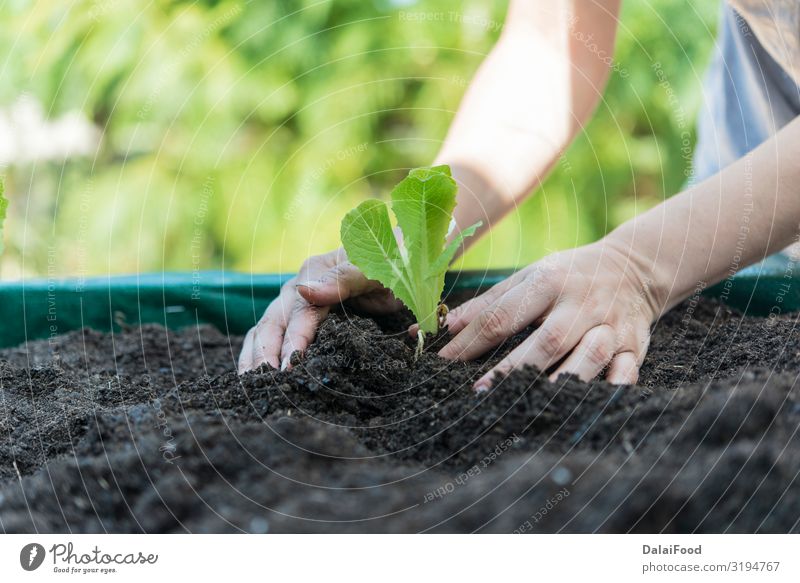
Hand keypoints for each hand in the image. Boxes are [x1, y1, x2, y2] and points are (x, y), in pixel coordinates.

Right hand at [238, 247, 401, 372]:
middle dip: (264, 353)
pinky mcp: (303, 317)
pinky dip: (262, 354)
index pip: (299, 312)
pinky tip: (255, 378)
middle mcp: (301, 286)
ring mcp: (298, 302)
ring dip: (255, 356)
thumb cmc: (393, 262)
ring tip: (249, 385)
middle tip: (259, 384)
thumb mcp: (375, 266)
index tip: (289, 368)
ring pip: (267, 329)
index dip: (293, 340)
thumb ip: (344, 278)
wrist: (402, 262)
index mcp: (316, 270)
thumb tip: (304, 291)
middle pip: (274, 321)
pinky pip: (276, 335)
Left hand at [436, 239, 660, 388]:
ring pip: (589, 356)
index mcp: (548, 282)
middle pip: (548, 339)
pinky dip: (610, 390)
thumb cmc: (568, 275)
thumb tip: (446, 325)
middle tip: (481, 391)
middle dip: (514, 367)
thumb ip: (489, 303)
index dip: (471, 341)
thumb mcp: (528, 276)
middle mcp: (580, 304)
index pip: (504, 315)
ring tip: (529, 405)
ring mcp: (610, 325)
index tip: (444, 363)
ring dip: (561, 382)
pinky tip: (585, 406)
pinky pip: (626, 372)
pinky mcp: (635, 345)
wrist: (635, 265)